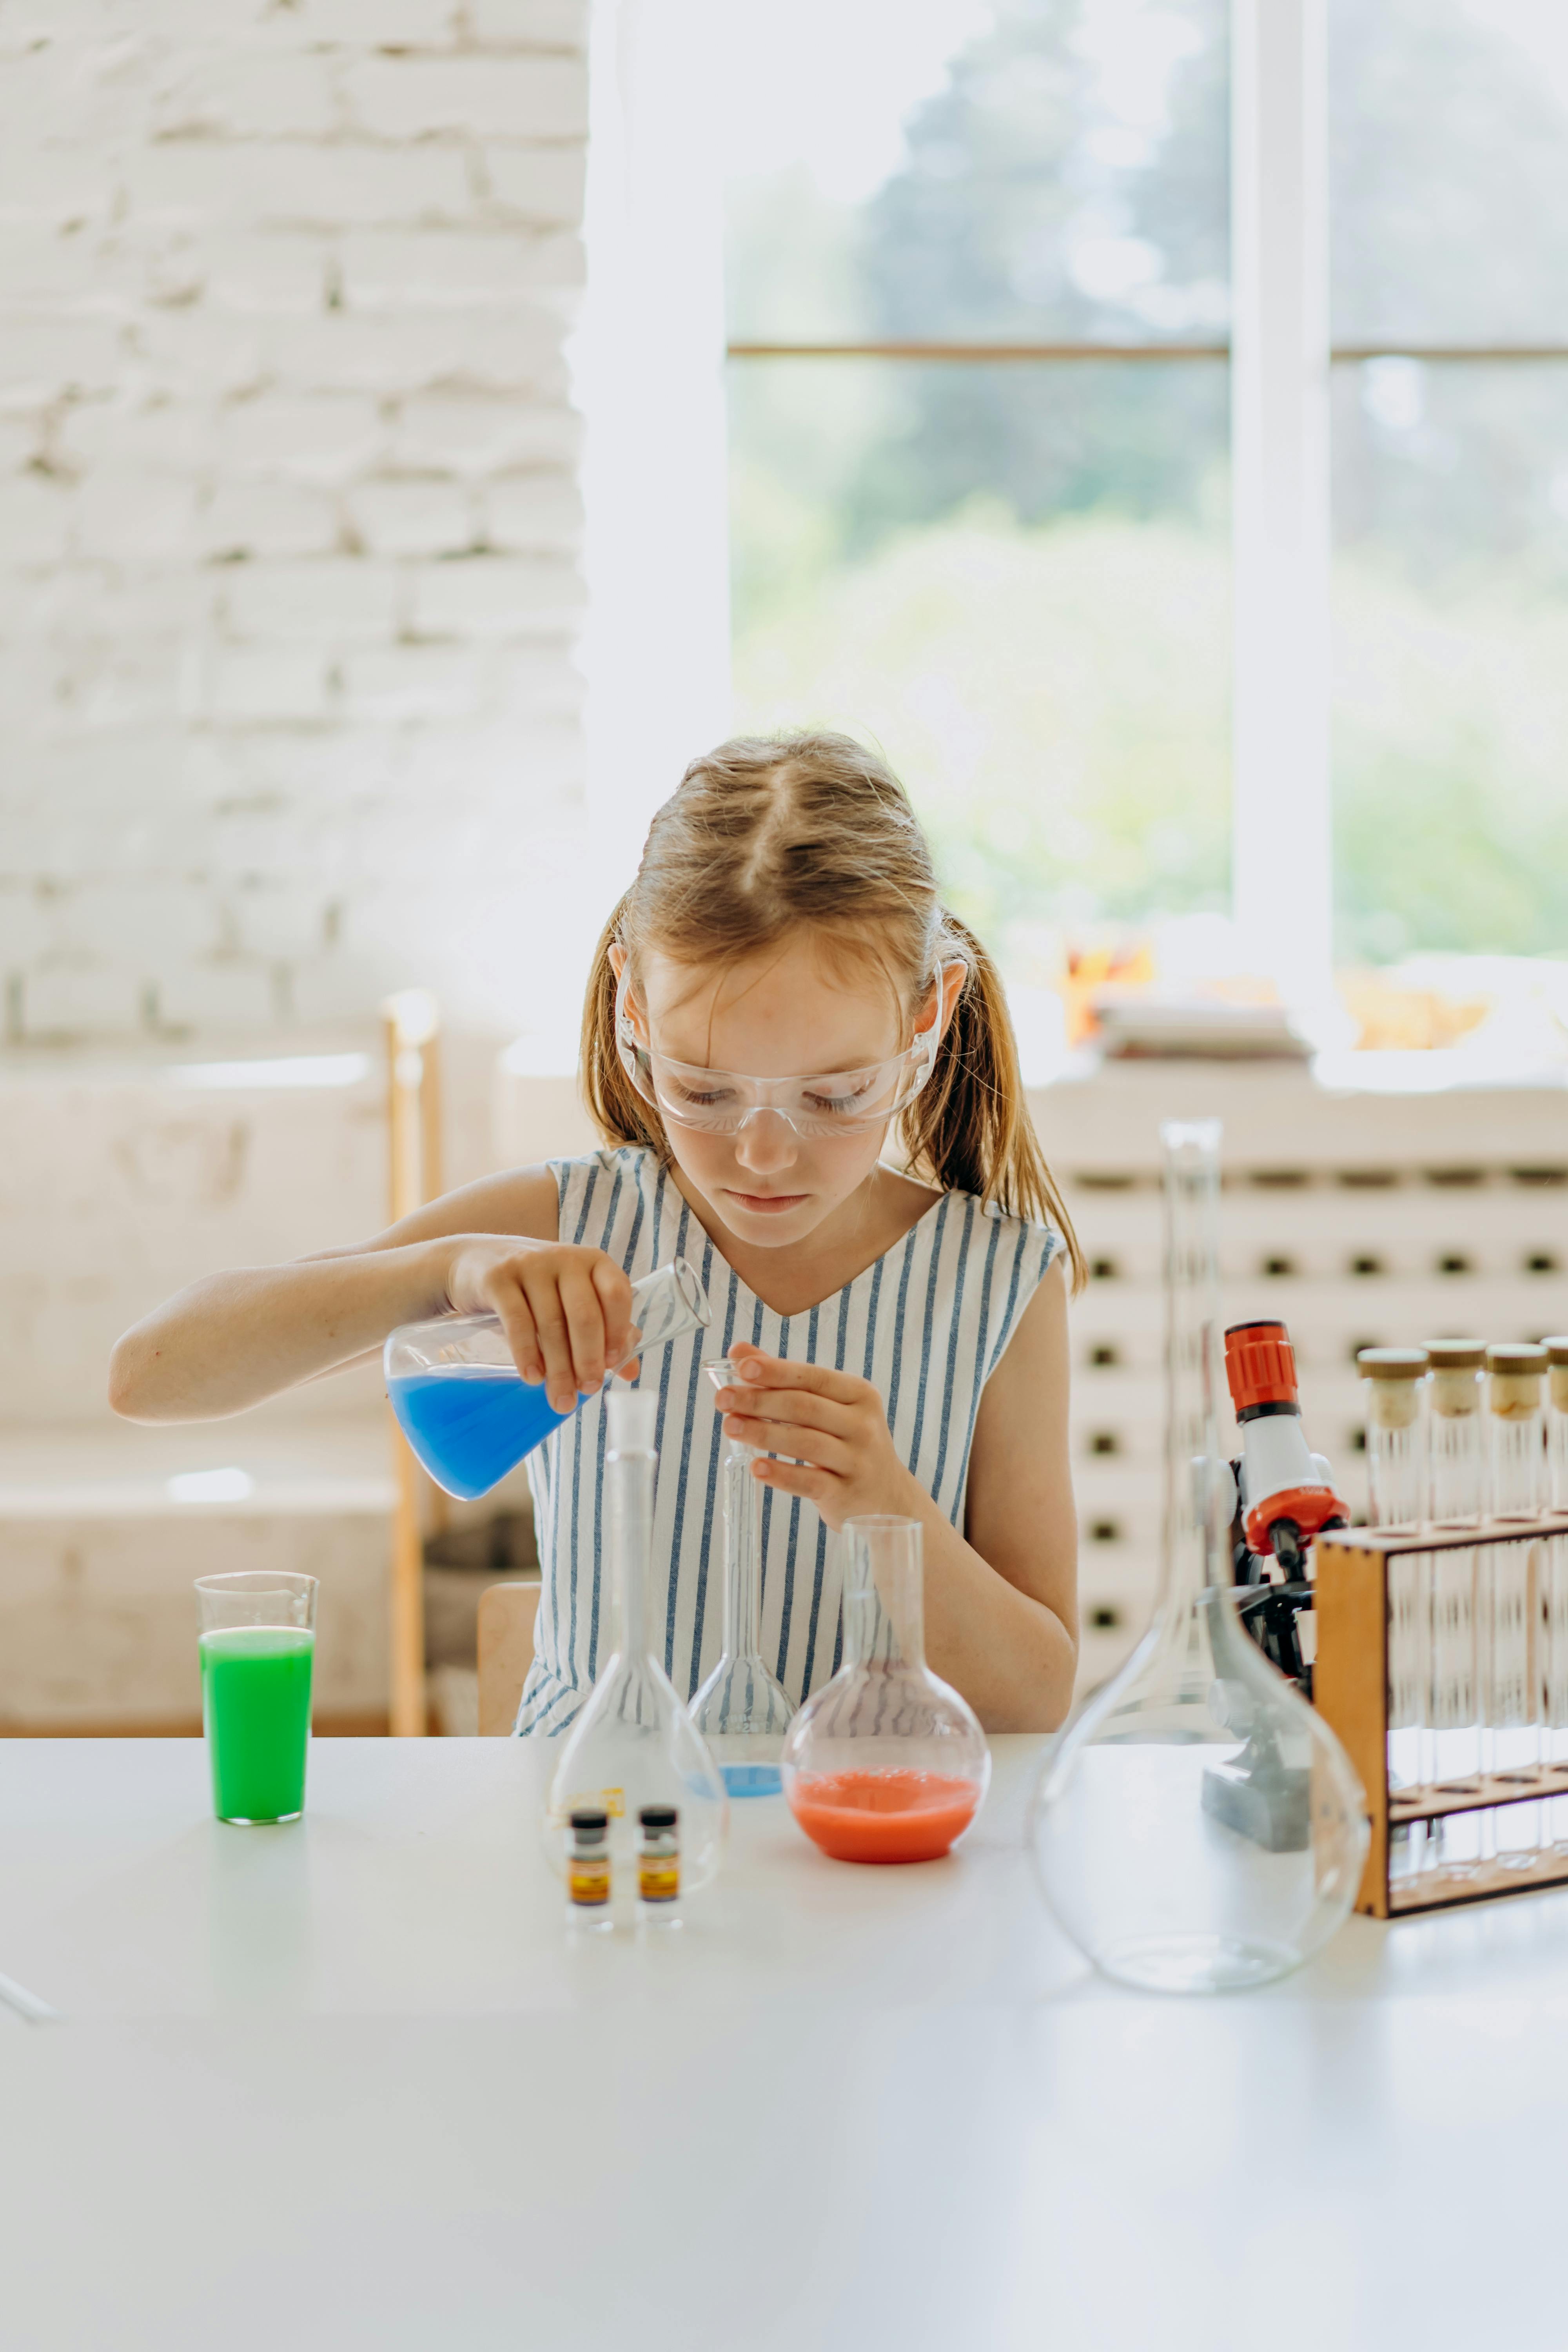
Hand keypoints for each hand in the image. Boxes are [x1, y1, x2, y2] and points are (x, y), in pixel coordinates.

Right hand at [443, 1236, 635, 1414]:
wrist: (476, 1263)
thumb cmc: (537, 1290)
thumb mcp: (571, 1303)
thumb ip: (604, 1332)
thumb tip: (630, 1372)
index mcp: (593, 1262)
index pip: (616, 1294)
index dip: (617, 1331)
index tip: (612, 1365)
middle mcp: (565, 1259)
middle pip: (584, 1314)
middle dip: (588, 1359)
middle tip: (587, 1390)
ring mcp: (531, 1265)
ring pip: (551, 1324)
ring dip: (558, 1368)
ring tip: (560, 1399)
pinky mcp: (498, 1278)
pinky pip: (517, 1322)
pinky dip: (527, 1354)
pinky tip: (533, 1378)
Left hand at [711, 1341, 920, 1532]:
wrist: (887, 1495)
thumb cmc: (847, 1441)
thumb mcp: (828, 1406)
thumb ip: (785, 1378)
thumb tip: (740, 1351)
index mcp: (859, 1395)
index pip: (814, 1377)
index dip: (776, 1371)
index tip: (742, 1367)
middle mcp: (863, 1425)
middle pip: (805, 1408)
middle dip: (760, 1401)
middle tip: (723, 1399)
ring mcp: (857, 1461)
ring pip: (806, 1443)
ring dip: (763, 1432)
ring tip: (729, 1426)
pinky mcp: (846, 1494)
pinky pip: (810, 1482)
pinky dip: (781, 1474)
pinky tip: (756, 1467)